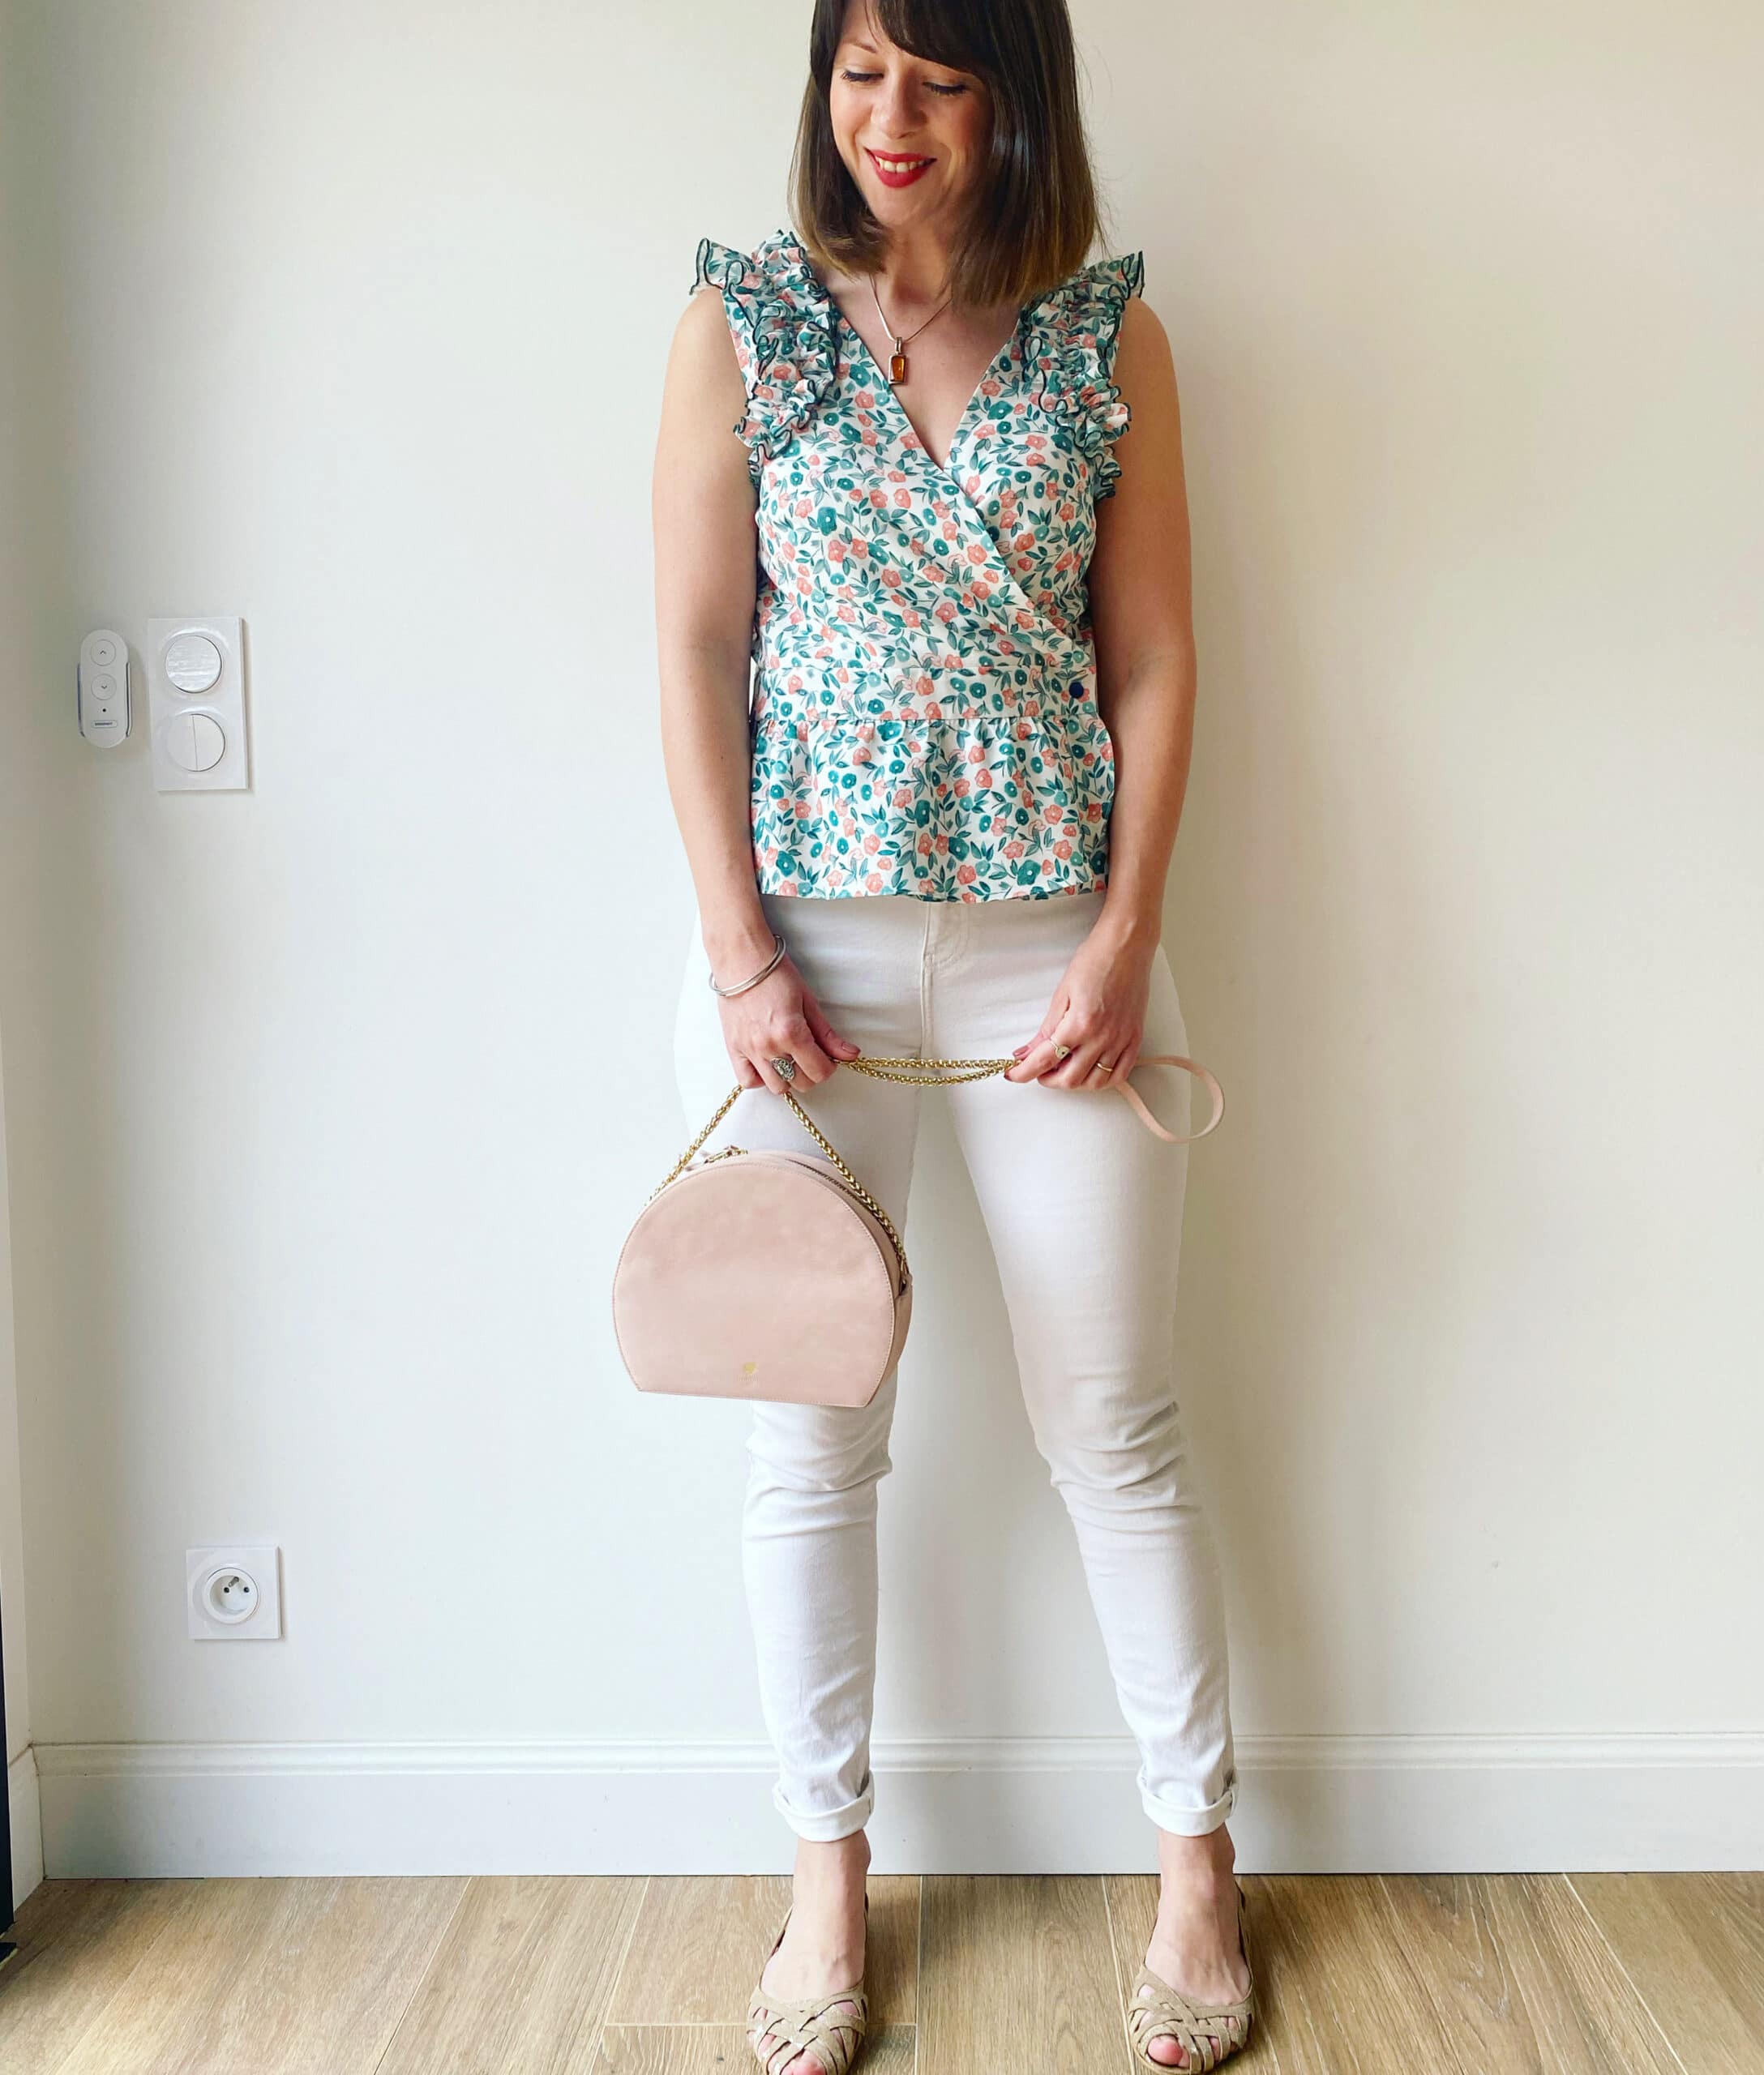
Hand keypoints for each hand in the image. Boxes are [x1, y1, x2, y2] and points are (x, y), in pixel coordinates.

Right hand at [715, 956, 861, 1095]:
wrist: (742, 959)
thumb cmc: (775, 974)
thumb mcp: (808, 1001)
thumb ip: (827, 1034)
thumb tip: (850, 1055)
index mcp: (792, 1033)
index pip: (819, 1071)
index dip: (829, 1067)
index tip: (827, 1057)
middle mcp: (770, 1046)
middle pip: (801, 1083)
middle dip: (811, 1072)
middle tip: (809, 1054)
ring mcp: (750, 1050)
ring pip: (777, 1087)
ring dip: (788, 1078)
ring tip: (789, 1059)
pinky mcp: (734, 1048)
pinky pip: (748, 1081)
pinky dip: (760, 1079)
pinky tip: (768, 1065)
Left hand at [1003, 924, 1154, 1089]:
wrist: (1127, 946)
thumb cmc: (1094, 961)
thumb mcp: (1062, 994)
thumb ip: (1046, 1029)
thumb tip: (1026, 1052)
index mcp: (1080, 1024)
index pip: (1045, 1060)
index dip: (1024, 1072)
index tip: (1012, 1074)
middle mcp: (1103, 1037)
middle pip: (1070, 1078)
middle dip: (1047, 1079)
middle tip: (1038, 1069)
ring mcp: (1121, 1041)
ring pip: (1094, 1082)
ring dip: (1073, 1082)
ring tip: (1062, 1070)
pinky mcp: (1135, 1039)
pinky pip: (1119, 1074)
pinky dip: (1102, 1080)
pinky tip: (1089, 1071)